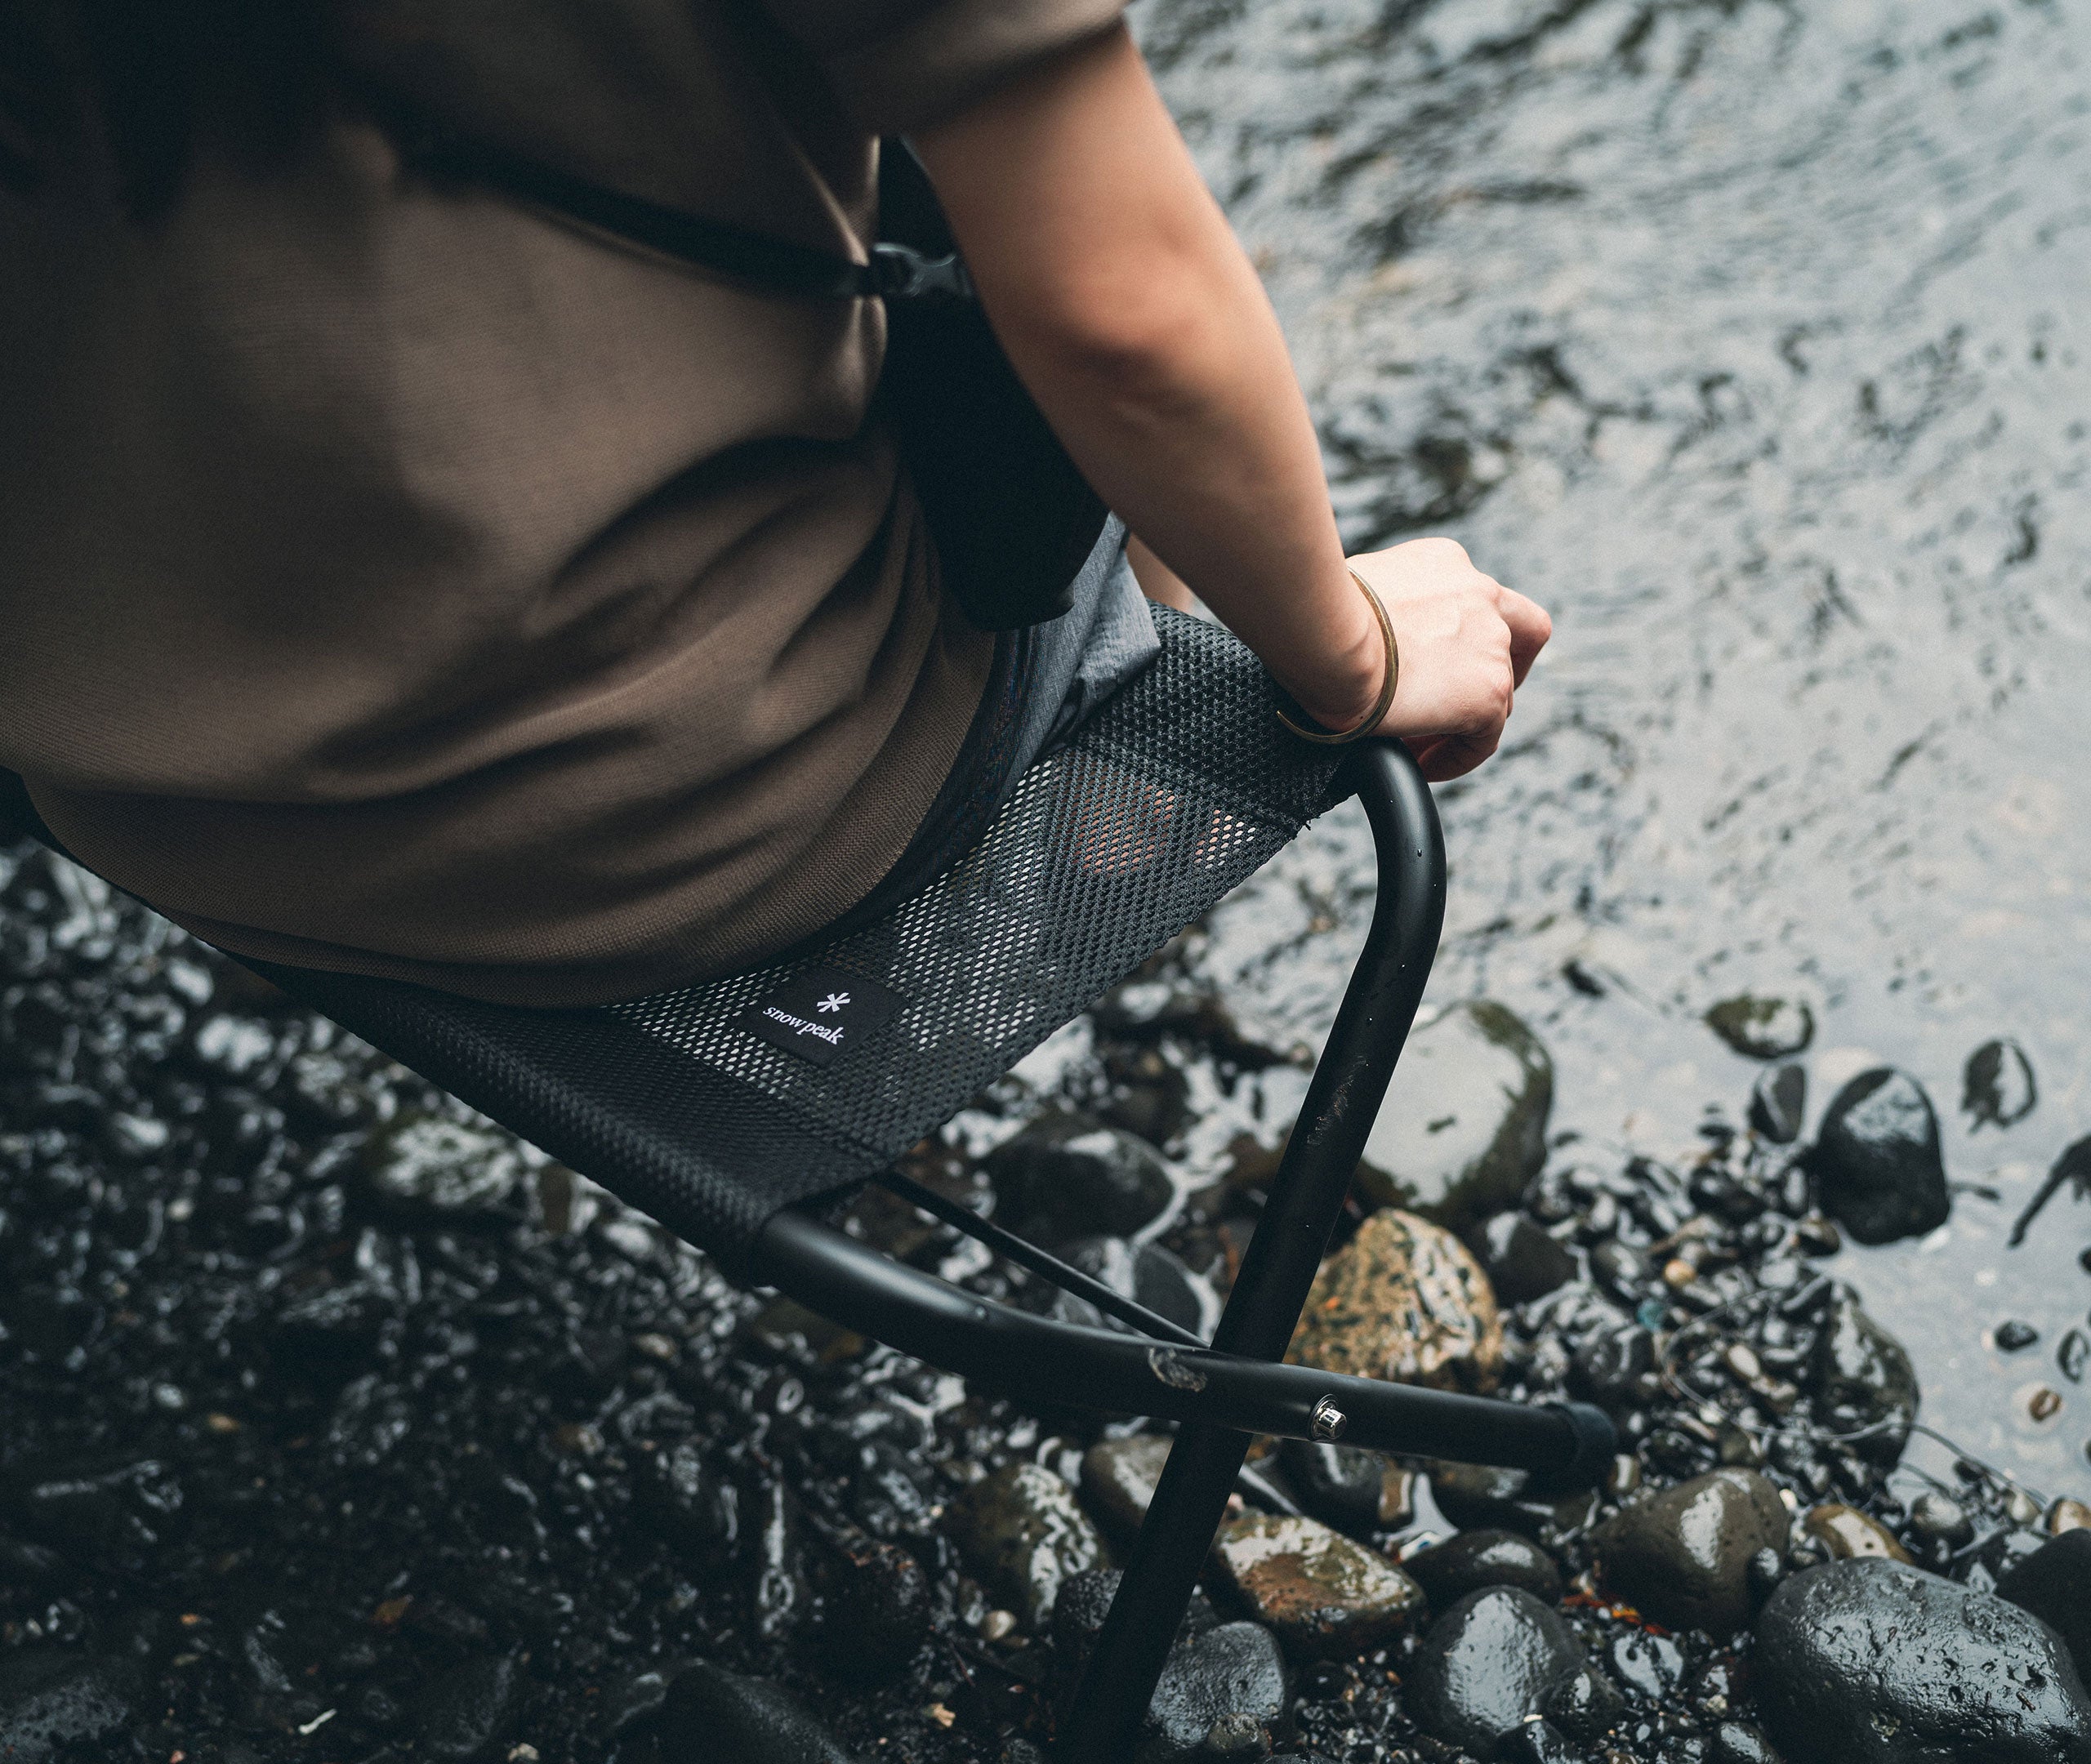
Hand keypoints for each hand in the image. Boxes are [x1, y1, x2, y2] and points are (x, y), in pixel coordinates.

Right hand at [1341, 538, 1550, 780]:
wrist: (1322, 635)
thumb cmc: (1312, 614)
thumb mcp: (1350, 593)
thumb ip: (1371, 608)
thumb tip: (1349, 636)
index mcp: (1443, 564)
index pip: (1470, 599)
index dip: (1455, 637)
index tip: (1422, 667)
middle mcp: (1478, 593)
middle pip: (1514, 632)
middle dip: (1491, 668)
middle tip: (1452, 701)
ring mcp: (1491, 642)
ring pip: (1502, 689)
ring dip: (1466, 718)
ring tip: (1422, 745)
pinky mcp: (1489, 691)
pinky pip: (1484, 738)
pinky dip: (1456, 756)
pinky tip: (1422, 765)